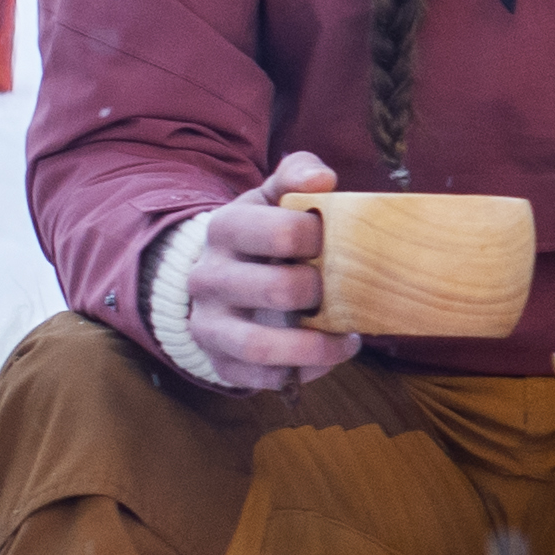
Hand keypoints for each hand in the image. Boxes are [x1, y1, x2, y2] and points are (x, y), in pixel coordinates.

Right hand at [164, 153, 356, 391]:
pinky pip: (261, 378)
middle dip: (322, 294)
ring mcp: (208, 323)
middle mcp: (208, 277)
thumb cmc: (260, 233)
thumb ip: (297, 175)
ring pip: (260, 346)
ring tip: (347, 338)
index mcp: (225, 228)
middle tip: (346, 291)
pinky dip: (302, 372)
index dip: (323, 239)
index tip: (341, 243)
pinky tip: (327, 356)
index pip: (282, 232)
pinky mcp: (219, 361)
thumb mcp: (272, 197)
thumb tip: (323, 179)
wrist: (215, 276)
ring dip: (315, 347)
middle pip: (278, 290)